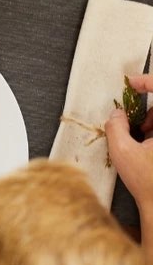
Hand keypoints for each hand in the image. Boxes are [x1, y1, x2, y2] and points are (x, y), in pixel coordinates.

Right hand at [106, 74, 152, 208]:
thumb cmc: (148, 183)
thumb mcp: (122, 152)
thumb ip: (115, 127)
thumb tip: (116, 114)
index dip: (148, 81)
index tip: (133, 82)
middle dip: (148, 111)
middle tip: (133, 122)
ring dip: (152, 122)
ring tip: (140, 140)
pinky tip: (147, 148)